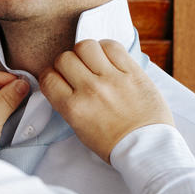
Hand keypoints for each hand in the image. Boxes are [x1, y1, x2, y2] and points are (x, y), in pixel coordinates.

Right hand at [40, 39, 172, 162]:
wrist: (146, 147)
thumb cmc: (112, 142)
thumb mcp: (79, 128)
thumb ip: (67, 104)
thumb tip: (62, 82)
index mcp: (73, 108)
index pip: (48, 77)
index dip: (51, 75)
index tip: (58, 78)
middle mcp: (90, 90)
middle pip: (64, 58)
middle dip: (67, 64)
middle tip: (76, 71)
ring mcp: (112, 79)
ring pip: (85, 46)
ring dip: (85, 52)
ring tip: (92, 62)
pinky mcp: (133, 72)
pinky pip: (112, 47)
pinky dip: (106, 49)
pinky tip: (108, 59)